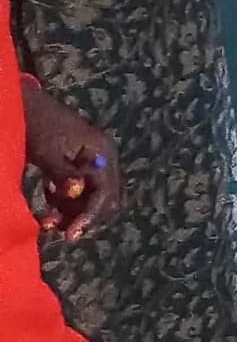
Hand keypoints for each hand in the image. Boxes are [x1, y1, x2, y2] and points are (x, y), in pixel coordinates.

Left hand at [20, 84, 119, 238]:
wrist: (26, 107)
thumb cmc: (37, 126)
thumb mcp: (47, 152)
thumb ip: (63, 174)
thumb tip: (76, 193)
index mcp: (102, 152)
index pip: (104, 192)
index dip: (89, 216)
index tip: (71, 234)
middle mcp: (105, 158)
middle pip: (104, 199)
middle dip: (83, 218)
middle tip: (61, 232)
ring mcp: (94, 162)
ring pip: (91, 199)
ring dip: (72, 213)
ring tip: (48, 222)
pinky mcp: (81, 166)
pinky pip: (80, 192)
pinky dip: (66, 203)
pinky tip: (49, 204)